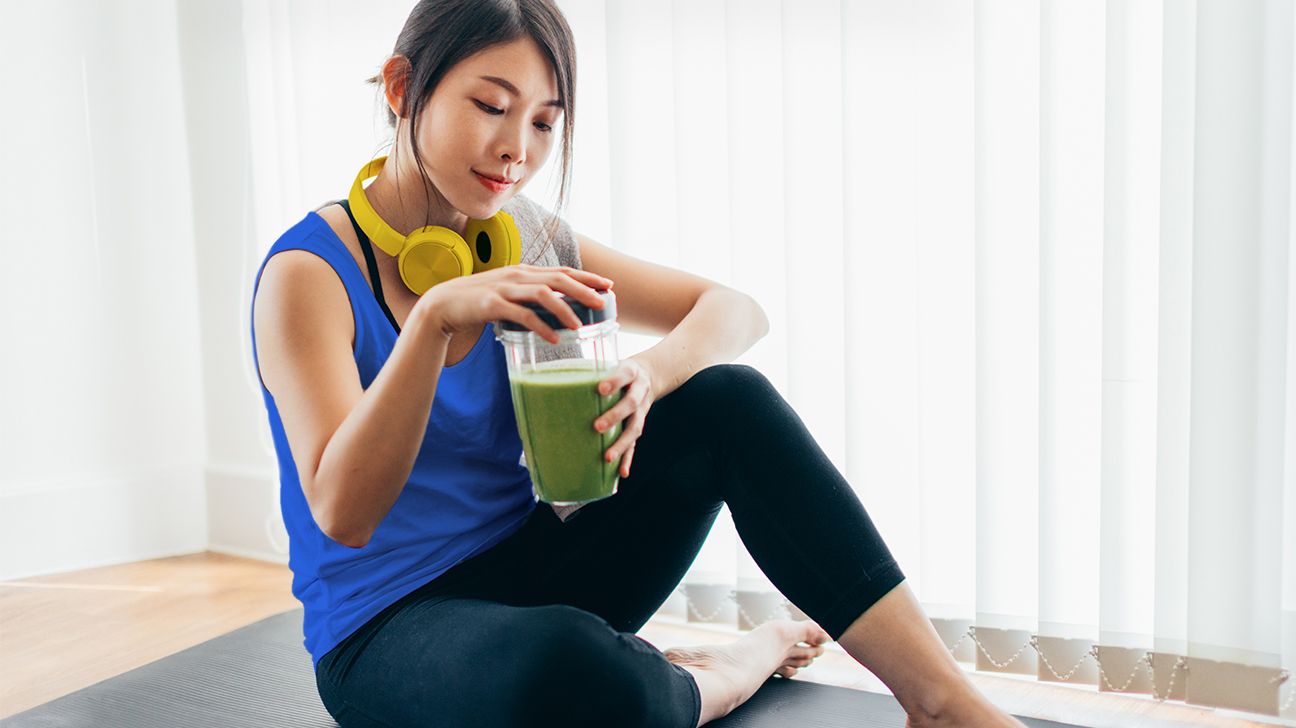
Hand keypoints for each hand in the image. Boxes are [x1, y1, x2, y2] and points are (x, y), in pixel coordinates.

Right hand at [416, 264, 612, 343]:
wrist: (441, 306)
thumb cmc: (478, 302)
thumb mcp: (508, 295)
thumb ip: (530, 298)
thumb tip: (556, 311)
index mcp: (524, 272)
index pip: (562, 271)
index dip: (586, 277)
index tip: (608, 285)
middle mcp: (517, 276)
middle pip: (558, 279)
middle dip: (584, 290)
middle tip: (604, 303)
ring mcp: (505, 289)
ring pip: (543, 295)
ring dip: (565, 309)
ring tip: (580, 326)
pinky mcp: (492, 304)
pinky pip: (522, 315)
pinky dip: (541, 327)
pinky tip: (554, 339)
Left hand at [594, 356, 655, 477]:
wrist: (648, 376)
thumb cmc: (616, 371)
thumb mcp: (610, 363)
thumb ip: (588, 371)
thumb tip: (550, 379)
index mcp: (631, 372)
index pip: (625, 375)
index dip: (614, 382)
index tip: (600, 389)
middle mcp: (640, 391)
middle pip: (631, 403)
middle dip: (615, 415)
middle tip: (597, 426)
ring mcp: (642, 410)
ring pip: (635, 427)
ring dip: (622, 443)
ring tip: (607, 457)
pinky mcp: (639, 424)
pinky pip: (635, 444)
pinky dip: (628, 458)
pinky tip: (622, 473)